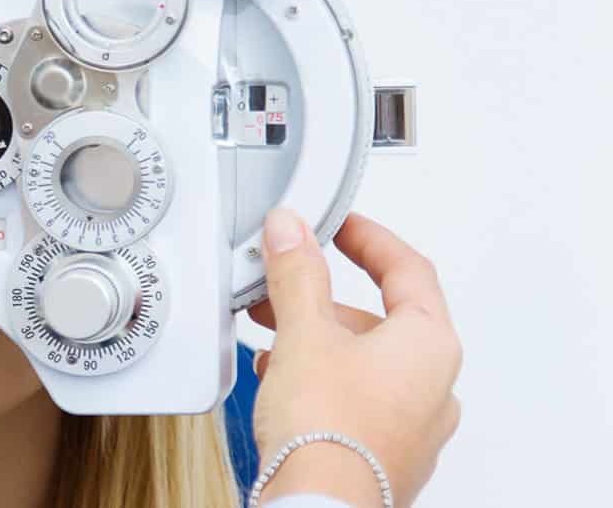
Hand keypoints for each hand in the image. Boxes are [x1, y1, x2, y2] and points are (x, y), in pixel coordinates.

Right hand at [248, 210, 462, 506]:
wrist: (319, 505)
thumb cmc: (328, 430)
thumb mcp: (303, 333)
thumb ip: (297, 273)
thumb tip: (292, 230)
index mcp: (430, 344)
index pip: (408, 269)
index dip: (369, 239)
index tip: (339, 225)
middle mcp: (434, 385)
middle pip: (382, 319)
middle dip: (323, 300)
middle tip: (281, 288)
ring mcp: (415, 425)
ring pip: (366, 363)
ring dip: (318, 344)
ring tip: (271, 343)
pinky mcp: (387, 454)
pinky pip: (358, 401)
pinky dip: (322, 383)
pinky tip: (283, 387)